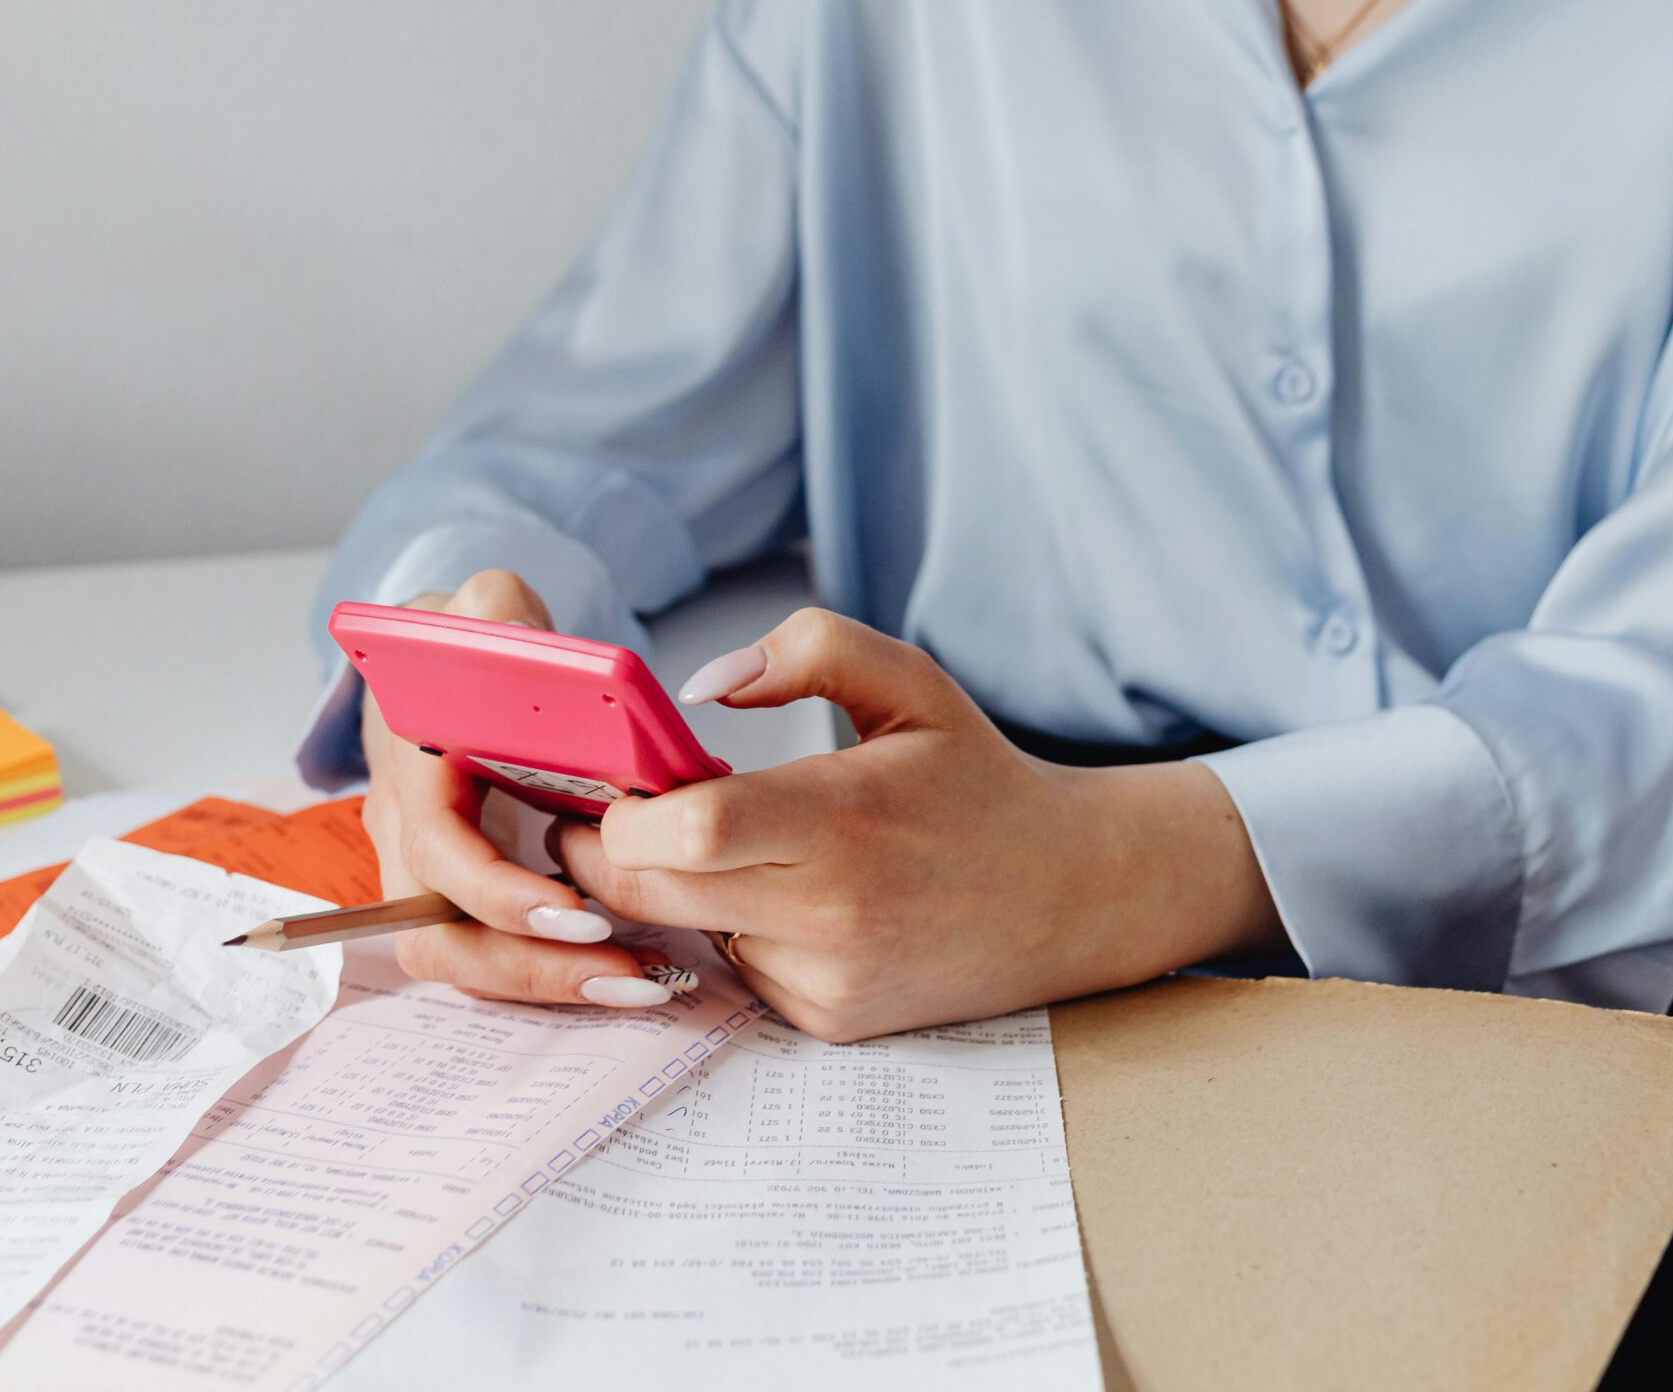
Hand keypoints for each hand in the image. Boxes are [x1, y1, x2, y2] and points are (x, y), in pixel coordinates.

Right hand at [358, 569, 675, 1007]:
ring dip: (543, 982)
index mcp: (409, 759)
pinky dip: (548, 973)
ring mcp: (420, 866)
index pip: (437, 849)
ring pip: (456, 958)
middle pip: (435, 931)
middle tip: (626, 967)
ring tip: (639, 980)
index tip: (577, 910)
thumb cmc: (475, 639)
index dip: (498, 892)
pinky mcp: (454, 891)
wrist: (445, 663)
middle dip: (528, 965)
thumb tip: (516, 634)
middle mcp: (401, 825)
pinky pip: (486, 953)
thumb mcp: (489, 606)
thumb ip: (500, 613)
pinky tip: (623, 968)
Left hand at [553, 609, 1287, 1041]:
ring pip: (682, 935)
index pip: (690, 830)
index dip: (623, 812)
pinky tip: (786, 897)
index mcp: (845, 817)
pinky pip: (734, 970)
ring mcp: (827, 979)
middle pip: (648, 895)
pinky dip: (731, 931)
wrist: (1069, 895)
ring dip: (671, 893)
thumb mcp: (911, 683)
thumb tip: (698, 683)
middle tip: (606, 812)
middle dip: (603, 854)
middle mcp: (832, 912)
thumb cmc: (974, 778)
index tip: (616, 781)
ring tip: (717, 846)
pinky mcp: (827, 1020)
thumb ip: (806, 651)